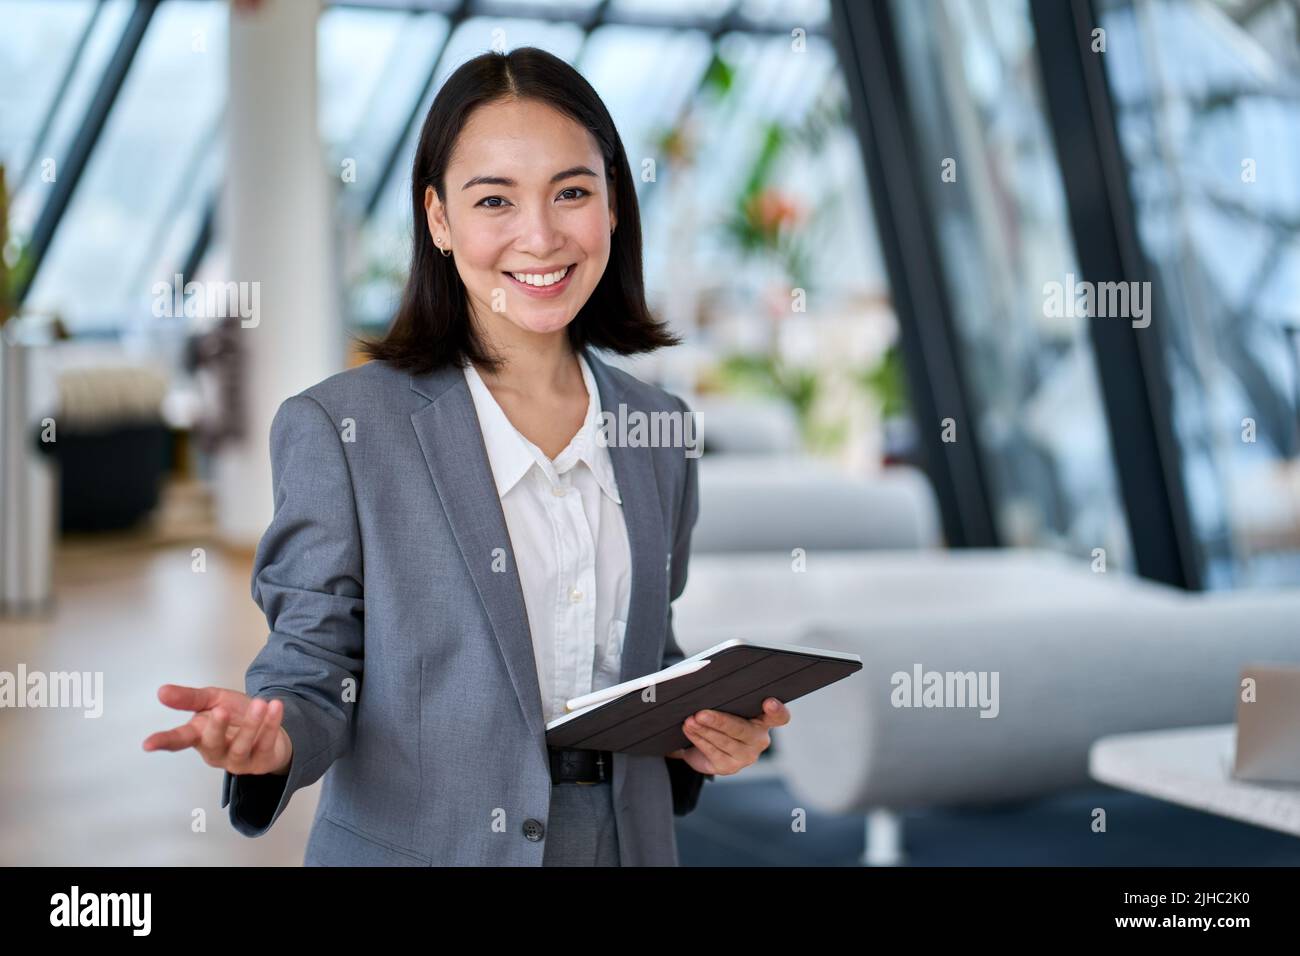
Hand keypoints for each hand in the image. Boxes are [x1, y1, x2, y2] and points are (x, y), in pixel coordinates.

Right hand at [143, 684, 292, 775]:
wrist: (267, 725)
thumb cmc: (235, 716)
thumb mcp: (213, 700)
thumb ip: (189, 698)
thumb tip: (162, 691)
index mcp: (200, 736)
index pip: (178, 740)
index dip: (164, 741)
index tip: (147, 744)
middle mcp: (216, 752)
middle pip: (212, 744)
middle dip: (216, 728)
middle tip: (221, 710)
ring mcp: (238, 760)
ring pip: (241, 747)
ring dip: (251, 725)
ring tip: (259, 703)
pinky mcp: (261, 762)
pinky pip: (265, 744)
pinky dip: (271, 724)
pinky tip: (275, 706)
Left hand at [666, 697, 790, 775]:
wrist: (705, 745)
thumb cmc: (720, 715)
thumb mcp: (725, 704)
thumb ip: (725, 695)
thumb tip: (703, 681)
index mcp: (764, 719)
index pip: (779, 717)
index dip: (777, 710)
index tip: (768, 702)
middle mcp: (759, 739)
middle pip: (743, 730)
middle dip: (720, 720)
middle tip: (701, 713)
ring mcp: (746, 755)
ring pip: (725, 741)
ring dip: (704, 730)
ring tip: (689, 721)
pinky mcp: (730, 766)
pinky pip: (713, 752)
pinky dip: (699, 739)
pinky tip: (689, 730)